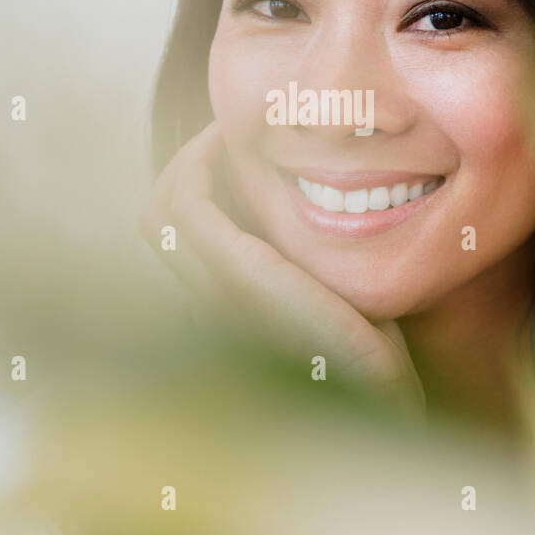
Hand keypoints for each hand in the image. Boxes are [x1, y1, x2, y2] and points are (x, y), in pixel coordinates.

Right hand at [140, 121, 425, 420]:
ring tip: (223, 133)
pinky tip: (227, 140)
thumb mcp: (327, 306)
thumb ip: (305, 273)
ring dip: (186, 161)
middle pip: (156, 221)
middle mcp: (205, 304)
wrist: (377, 401)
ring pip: (160, 210)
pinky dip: (197, 163)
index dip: (194, 190)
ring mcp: (212, 291)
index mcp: (223, 312)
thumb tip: (323, 226)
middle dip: (181, 170)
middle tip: (222, 136)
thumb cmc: (367, 361)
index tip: (230, 156)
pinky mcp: (236, 275)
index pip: (177, 238)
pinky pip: (186, 204)